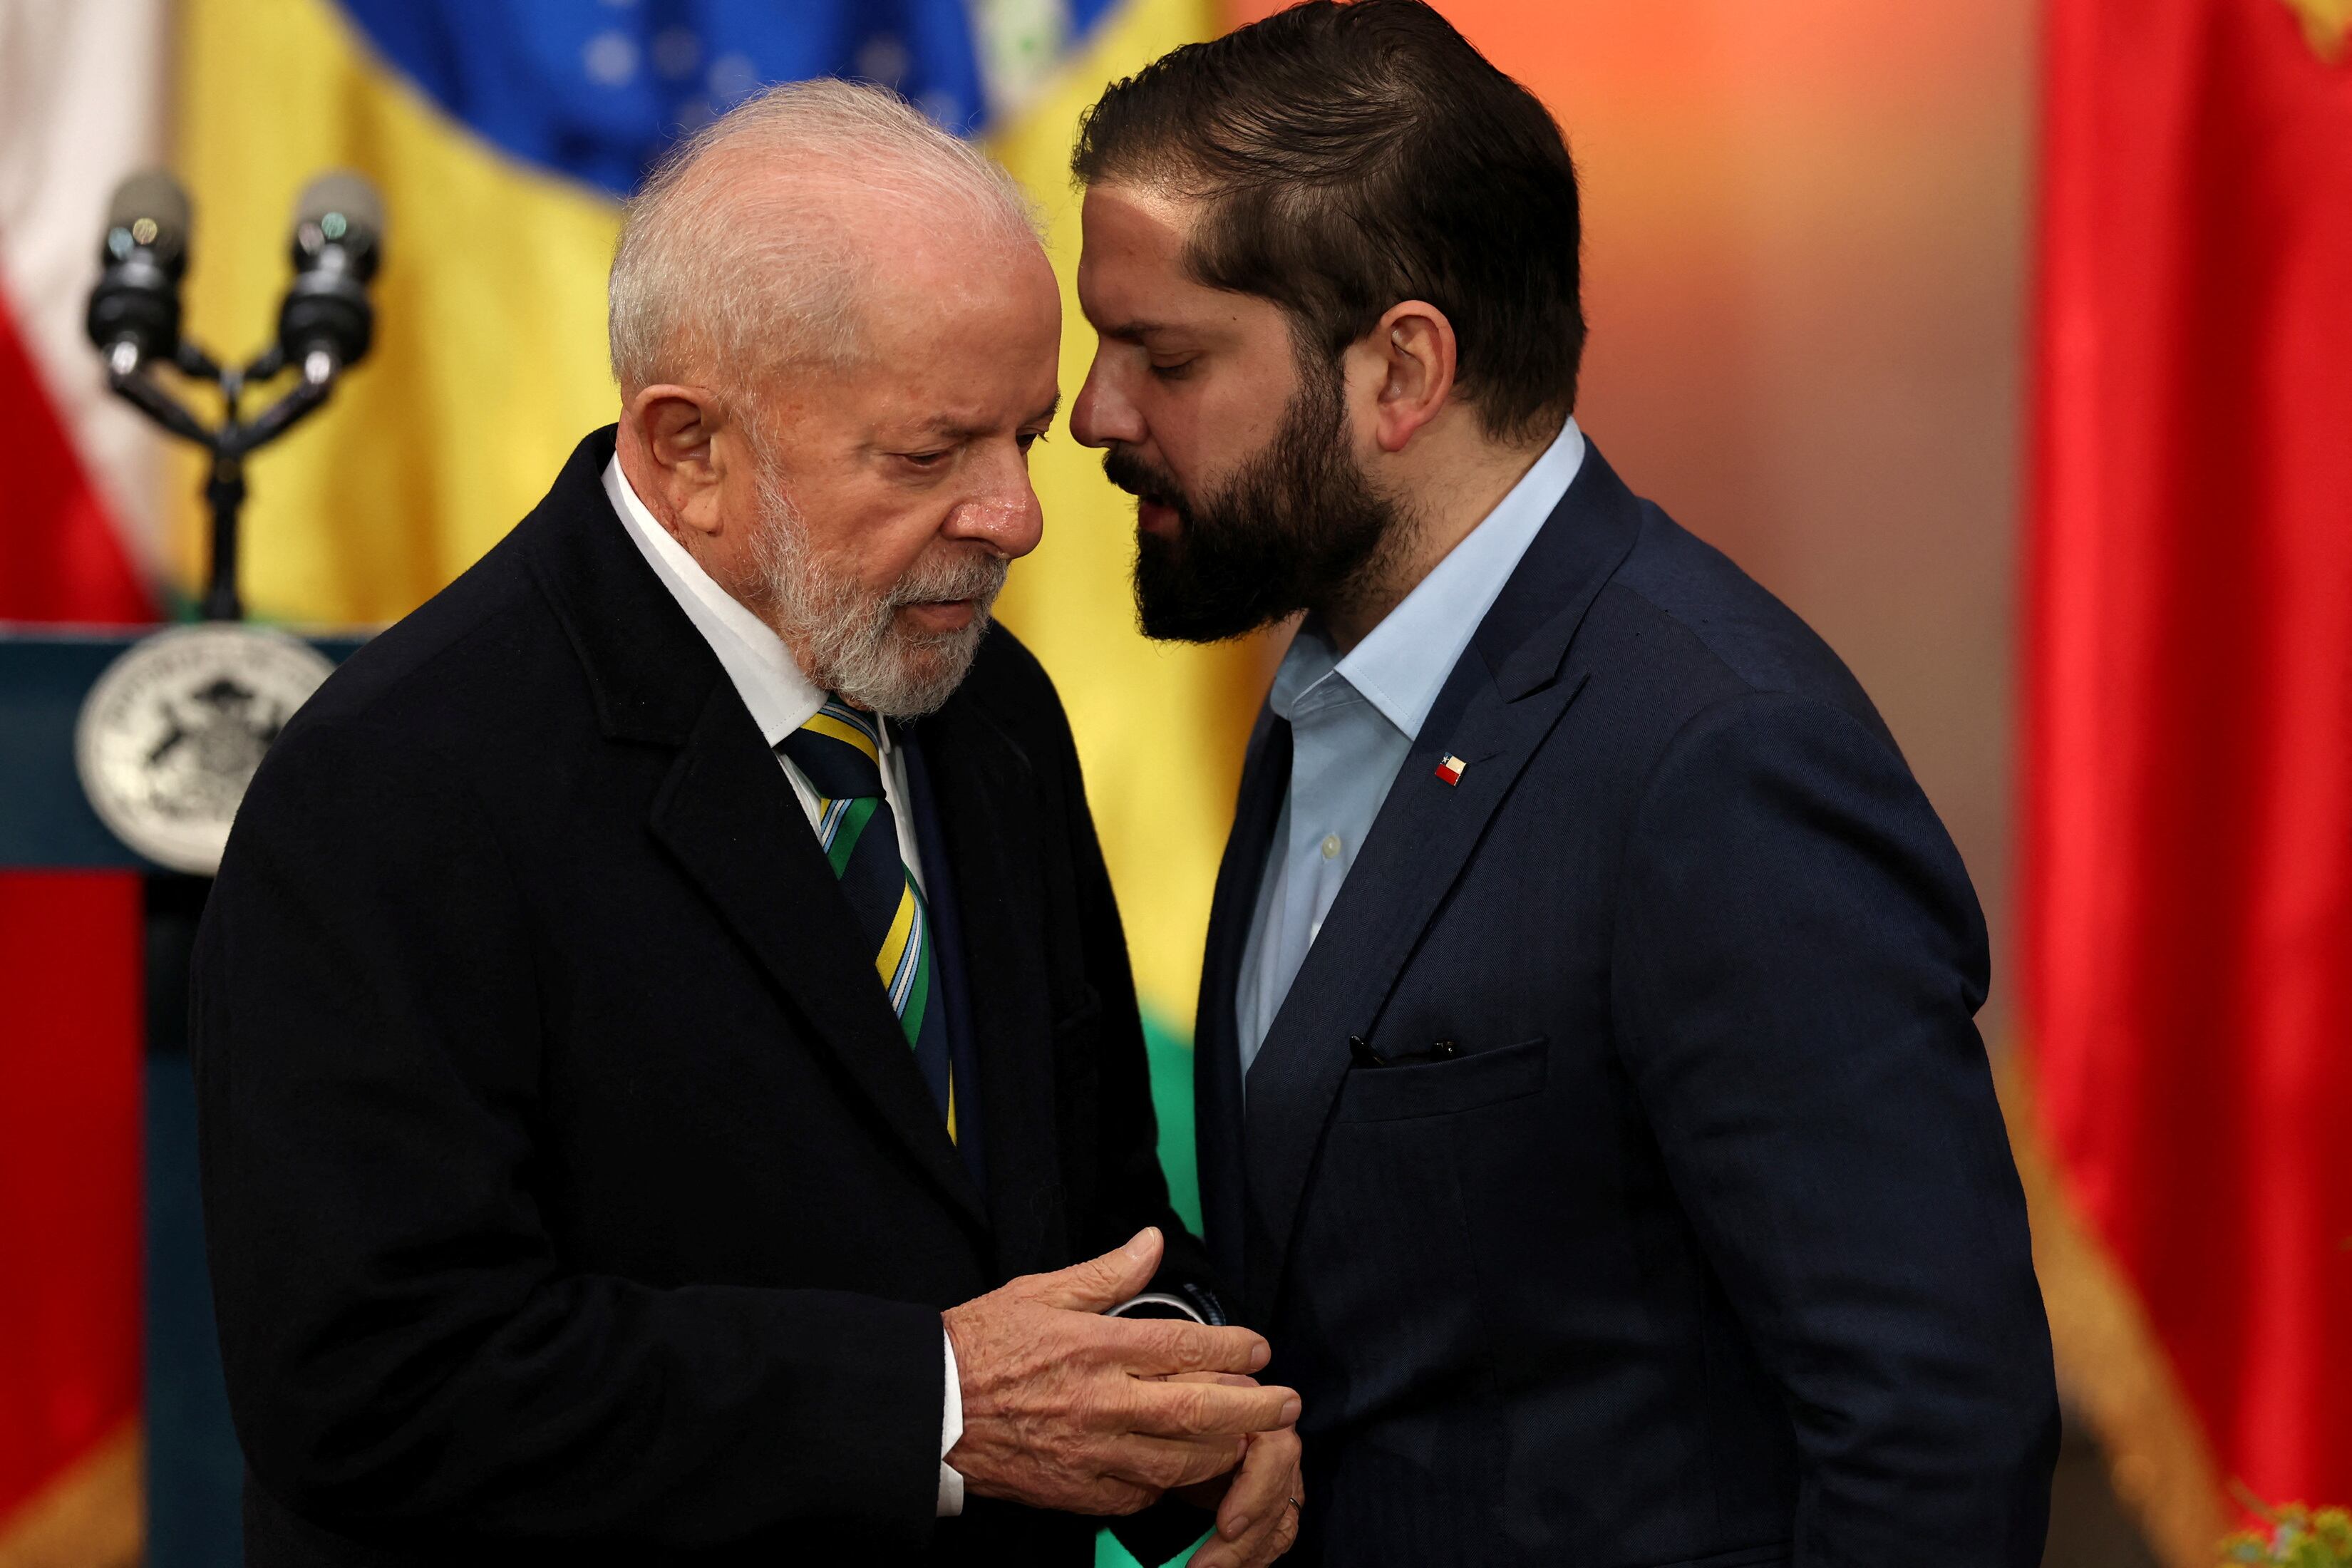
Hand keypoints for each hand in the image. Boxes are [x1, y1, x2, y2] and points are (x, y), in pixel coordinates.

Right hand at [943, 1228, 1301, 1514]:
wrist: (927, 1409)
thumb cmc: (978, 1344)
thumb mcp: (1039, 1291)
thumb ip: (1105, 1273)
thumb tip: (1151, 1243)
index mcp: (1095, 1347)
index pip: (1187, 1349)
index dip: (1235, 1351)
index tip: (1260, 1351)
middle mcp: (1101, 1402)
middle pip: (1199, 1411)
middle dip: (1255, 1409)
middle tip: (1287, 1405)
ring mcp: (1090, 1453)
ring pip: (1179, 1462)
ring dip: (1221, 1450)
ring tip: (1245, 1438)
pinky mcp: (1074, 1491)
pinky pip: (1139, 1495)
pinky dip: (1167, 1483)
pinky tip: (1178, 1468)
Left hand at [1175, 1415, 1302, 1567]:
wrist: (1178, 1425)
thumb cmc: (1177, 1418)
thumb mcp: (1177, 1416)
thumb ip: (1186, 1423)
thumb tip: (1184, 1446)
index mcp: (1259, 1413)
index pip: (1276, 1455)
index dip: (1255, 1493)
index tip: (1224, 1527)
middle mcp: (1281, 1443)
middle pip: (1280, 1498)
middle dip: (1245, 1540)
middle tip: (1204, 1567)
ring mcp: (1285, 1474)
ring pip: (1282, 1522)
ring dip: (1249, 1553)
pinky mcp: (1280, 1500)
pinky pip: (1278, 1534)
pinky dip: (1255, 1555)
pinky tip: (1228, 1567)